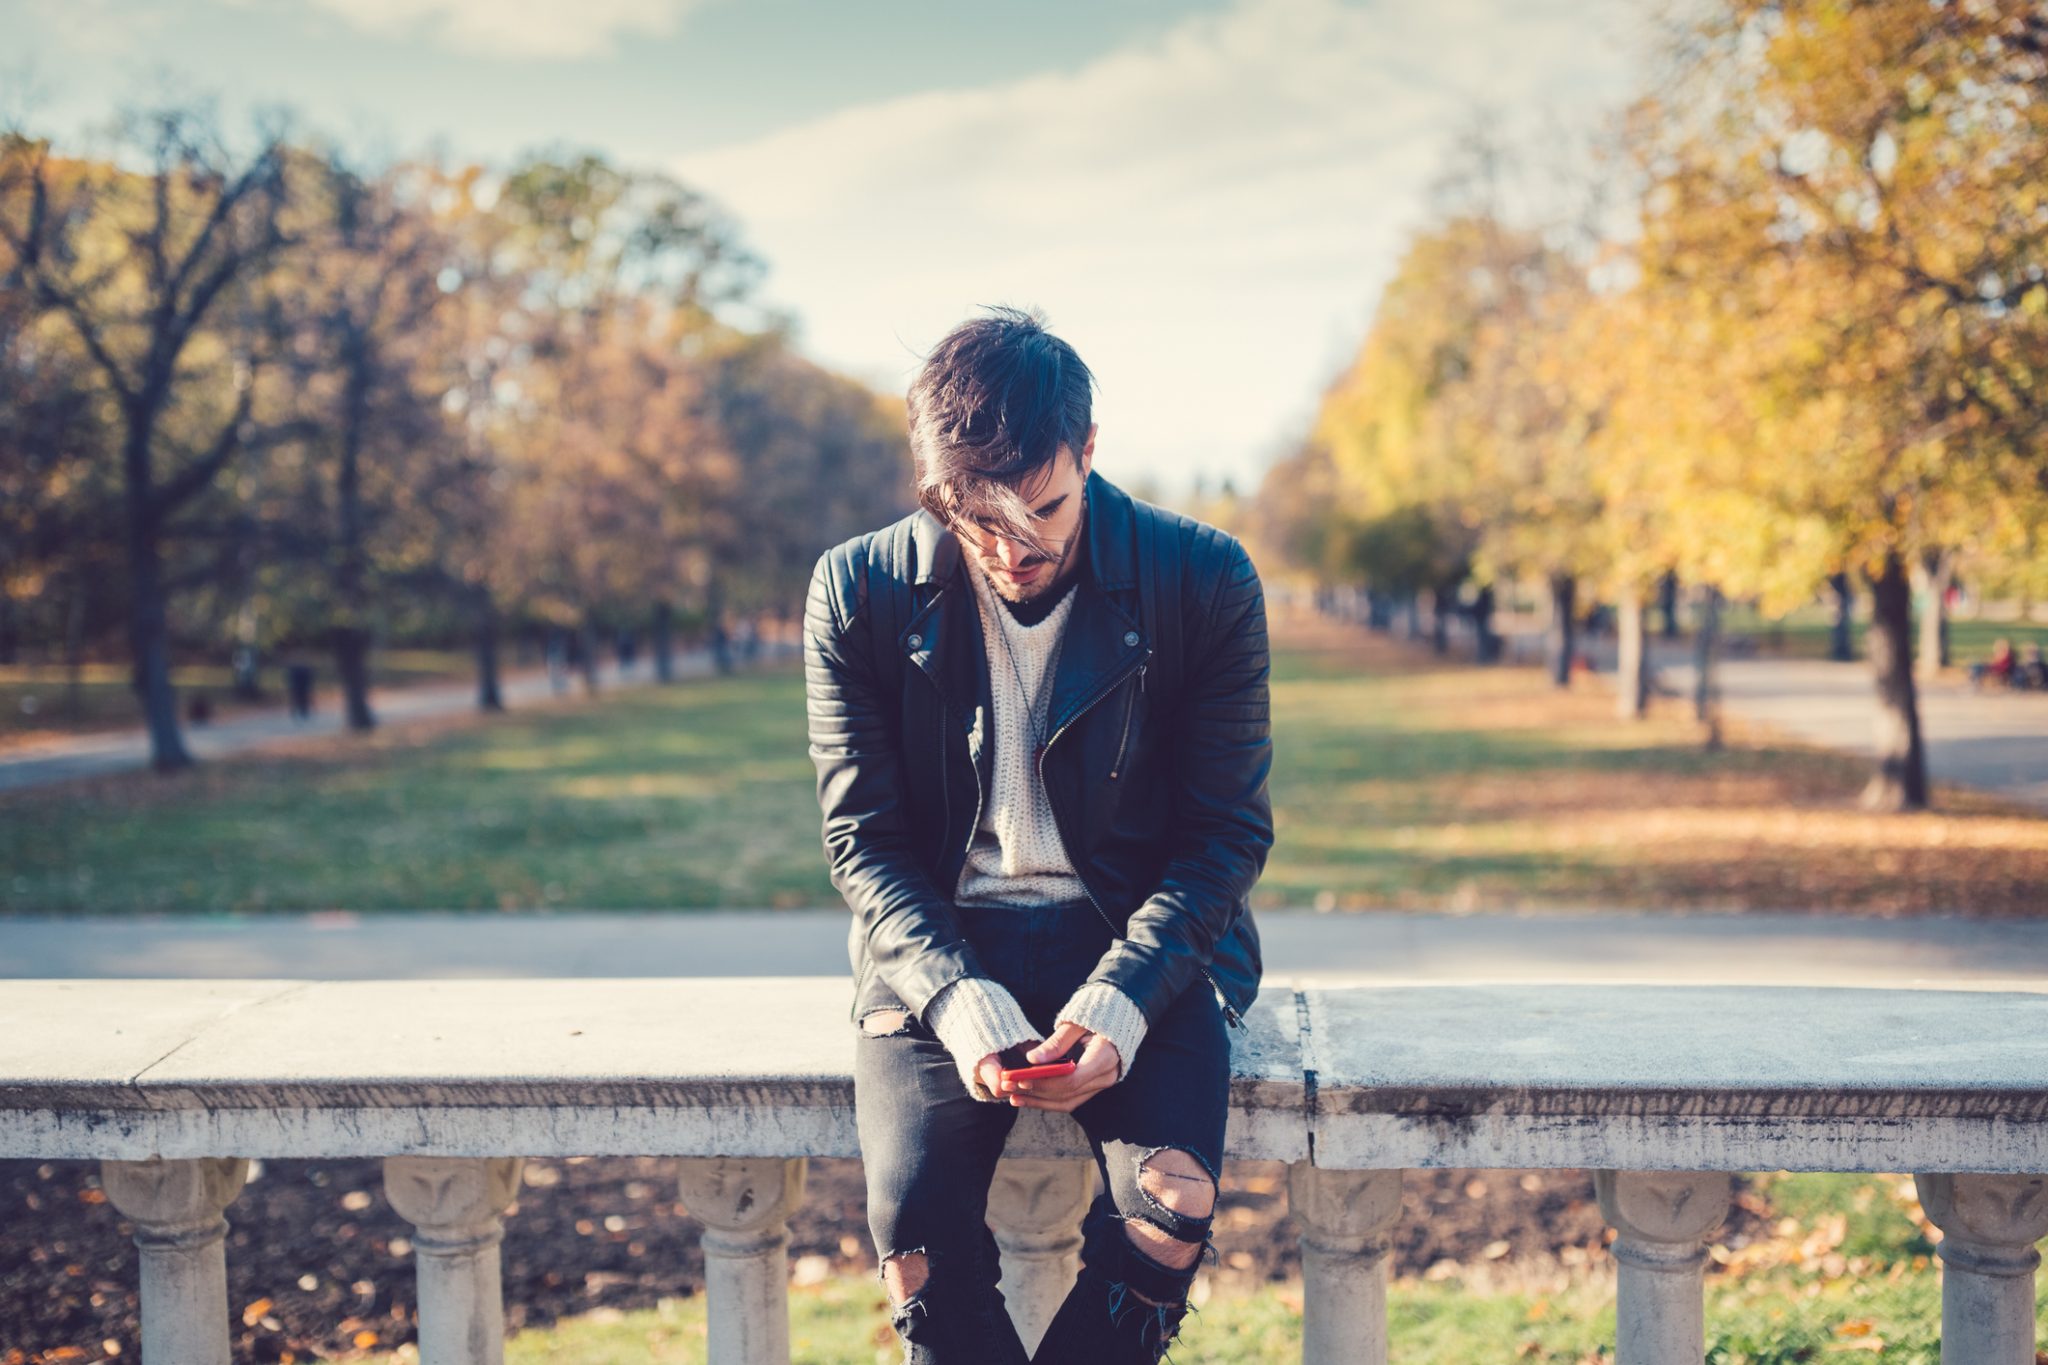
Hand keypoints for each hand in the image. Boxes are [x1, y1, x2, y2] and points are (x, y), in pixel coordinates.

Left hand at [982, 1021, 1121, 1112]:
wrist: (1119, 1016)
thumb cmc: (1096, 1015)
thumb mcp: (1075, 1023)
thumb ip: (1056, 1043)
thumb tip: (1032, 1059)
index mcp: (1105, 1056)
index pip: (1072, 1079)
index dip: (1045, 1082)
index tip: (1021, 1080)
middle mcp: (1107, 1075)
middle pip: (1068, 1093)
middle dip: (1037, 1093)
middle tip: (1009, 1087)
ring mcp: (1102, 1083)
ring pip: (1068, 1102)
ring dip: (1040, 1101)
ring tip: (1014, 1097)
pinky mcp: (1094, 1086)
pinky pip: (1071, 1099)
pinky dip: (1049, 1100)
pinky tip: (1028, 1097)